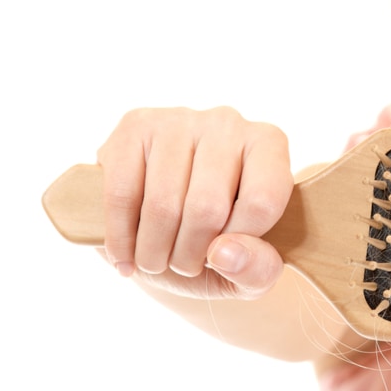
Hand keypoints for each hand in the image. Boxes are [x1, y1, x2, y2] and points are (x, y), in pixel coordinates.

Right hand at [97, 107, 292, 299]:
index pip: (262, 202)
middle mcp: (227, 123)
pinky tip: (126, 256)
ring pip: (162, 205)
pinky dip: (121, 239)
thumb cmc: (225, 244)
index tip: (226, 254)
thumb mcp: (255, 269)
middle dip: (191, 255)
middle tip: (186, 266)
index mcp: (270, 146)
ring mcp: (178, 120)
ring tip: (157, 262)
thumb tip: (222, 252)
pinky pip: (121, 195)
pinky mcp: (134, 127)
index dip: (240, 243)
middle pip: (207, 207)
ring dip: (155, 253)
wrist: (173, 226)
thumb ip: (258, 269)